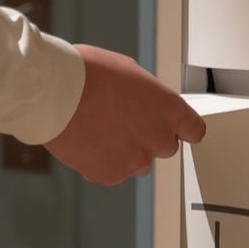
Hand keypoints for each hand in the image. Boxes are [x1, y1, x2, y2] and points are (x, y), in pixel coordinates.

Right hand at [45, 44, 204, 184]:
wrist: (53, 93)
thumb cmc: (89, 74)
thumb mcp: (132, 73)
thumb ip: (149, 97)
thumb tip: (147, 106)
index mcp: (169, 110)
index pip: (194, 130)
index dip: (183, 129)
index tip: (178, 130)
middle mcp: (158, 138)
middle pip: (166, 147)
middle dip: (150, 137)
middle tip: (125, 122)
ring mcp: (135, 160)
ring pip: (138, 162)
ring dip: (127, 150)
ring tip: (101, 129)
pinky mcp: (110, 174)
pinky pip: (113, 171)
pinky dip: (103, 160)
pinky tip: (88, 140)